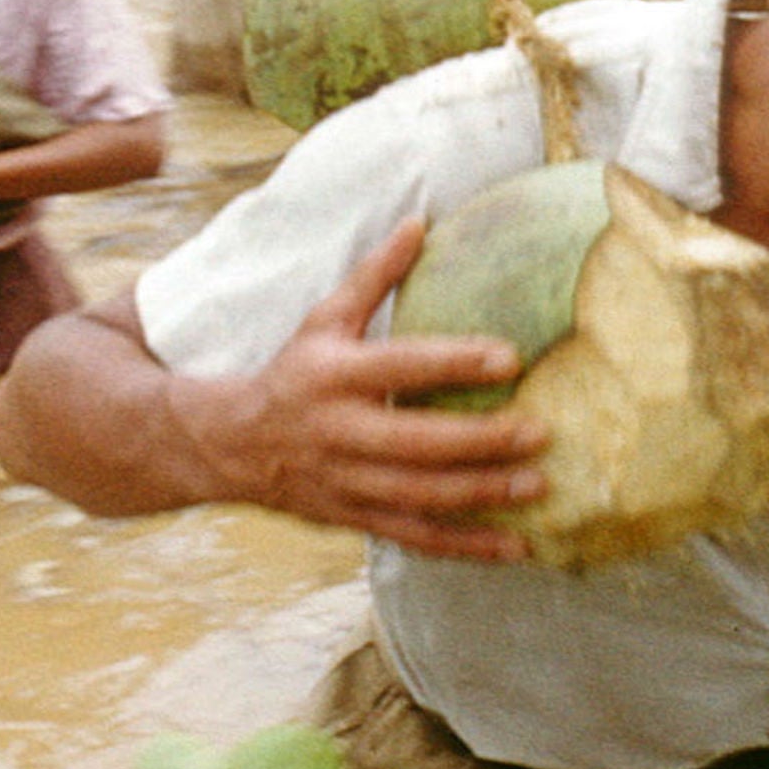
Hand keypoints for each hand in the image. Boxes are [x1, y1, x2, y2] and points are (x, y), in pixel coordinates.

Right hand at [213, 216, 545, 560]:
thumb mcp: (324, 318)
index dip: (455, 363)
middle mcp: (340, 433)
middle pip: (417, 443)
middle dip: (481, 442)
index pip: (402, 366)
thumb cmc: (293, 372)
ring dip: (482, 495)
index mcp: (335, 375)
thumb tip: (420, 221)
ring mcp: (347, 483)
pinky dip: (467, 547)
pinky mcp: (356, 519)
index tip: (511, 357)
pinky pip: (417, 538)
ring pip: (421, 497)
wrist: (228, 445)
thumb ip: (375, 274)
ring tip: (539, 486)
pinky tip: (515, 547)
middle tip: (540, 431)